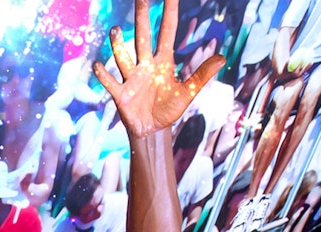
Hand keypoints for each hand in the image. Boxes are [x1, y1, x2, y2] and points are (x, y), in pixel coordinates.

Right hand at [92, 0, 224, 137]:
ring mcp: (131, 78)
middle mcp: (145, 65)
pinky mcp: (121, 94)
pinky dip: (103, 75)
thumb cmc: (168, 109)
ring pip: (123, 56)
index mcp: (163, 62)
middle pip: (143, 36)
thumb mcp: (187, 92)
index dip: (169, 12)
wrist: (152, 130)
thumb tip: (222, 58)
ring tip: (116, 30)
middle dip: (142, 17)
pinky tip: (97, 64)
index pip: (166, 31)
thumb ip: (201, 74)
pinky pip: (110, 82)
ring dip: (118, 45)